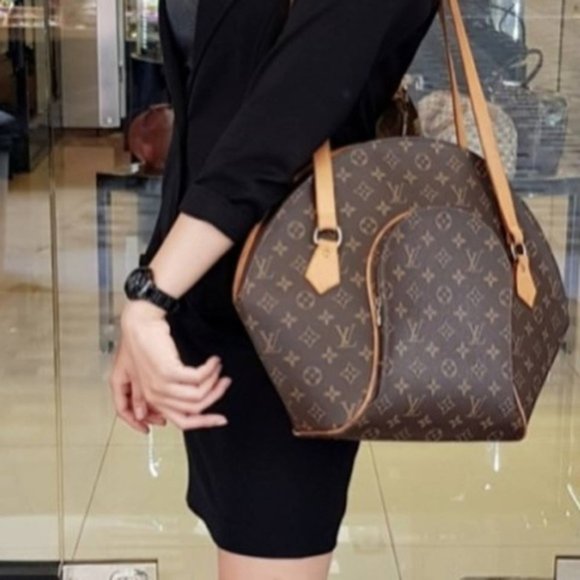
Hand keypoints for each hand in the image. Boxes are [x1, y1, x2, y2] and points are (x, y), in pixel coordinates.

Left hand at [118, 300, 231, 430]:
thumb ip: (158, 395)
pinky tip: (213, 361)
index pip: (182, 421)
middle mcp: (156, 396)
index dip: (205, 422)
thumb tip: (173, 412)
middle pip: (194, 410)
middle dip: (215, 398)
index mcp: (151, 399)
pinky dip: (210, 369)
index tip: (220, 419)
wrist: (138, 324)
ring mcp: (162, 386)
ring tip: (219, 369)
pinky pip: (198, 378)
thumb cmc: (139, 343)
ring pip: (198, 396)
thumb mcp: (145, 374)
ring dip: (214, 382)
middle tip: (225, 385)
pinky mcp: (168, 372)